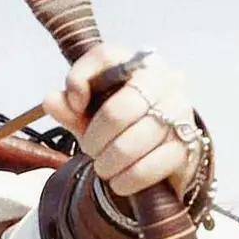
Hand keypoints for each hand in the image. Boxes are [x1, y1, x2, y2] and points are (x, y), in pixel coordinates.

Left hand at [43, 44, 199, 198]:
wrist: (164, 151)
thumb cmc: (123, 125)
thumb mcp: (92, 114)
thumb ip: (70, 106)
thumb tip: (51, 100)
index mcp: (137, 63)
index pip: (104, 57)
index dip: (81, 80)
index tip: (74, 105)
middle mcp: (163, 80)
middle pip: (118, 110)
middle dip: (95, 140)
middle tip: (90, 150)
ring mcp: (179, 112)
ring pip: (132, 143)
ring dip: (109, 163)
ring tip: (104, 168)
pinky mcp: (187, 145)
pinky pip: (149, 167)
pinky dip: (127, 180)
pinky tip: (120, 182)